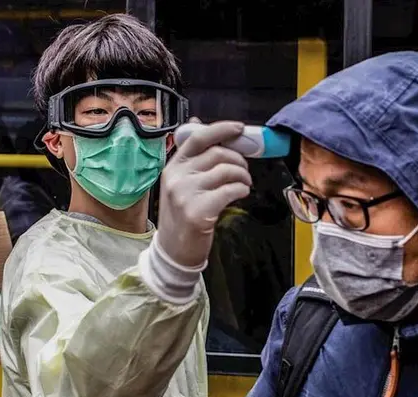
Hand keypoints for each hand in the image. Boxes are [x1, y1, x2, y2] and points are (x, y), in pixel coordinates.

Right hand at [156, 120, 251, 267]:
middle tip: (244, 170)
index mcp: (173, 167)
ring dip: (243, 175)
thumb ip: (192, 159)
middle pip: (217, 153)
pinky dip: (241, 189)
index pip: (197, 138)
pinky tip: (241, 194)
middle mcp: (177, 177)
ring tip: (244, 184)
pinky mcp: (197, 211)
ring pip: (226, 171)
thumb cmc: (181, 217)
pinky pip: (229, 190)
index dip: (221, 129)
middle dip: (238, 159)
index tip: (238, 129)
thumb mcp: (180, 185)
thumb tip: (198, 124)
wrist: (174, 252)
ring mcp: (185, 194)